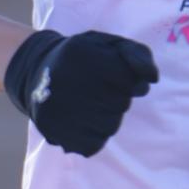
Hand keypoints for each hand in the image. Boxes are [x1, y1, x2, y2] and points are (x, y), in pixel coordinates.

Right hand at [4, 27, 156, 155]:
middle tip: (95, 87)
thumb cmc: (84, 58)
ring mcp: (59, 109)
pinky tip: (81, 119)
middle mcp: (68, 81)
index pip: (128, 81)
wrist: (36, 72)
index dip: (125, 79)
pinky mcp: (54, 131)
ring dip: (106, 116)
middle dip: (116, 97)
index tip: (109, 73)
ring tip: (87, 102)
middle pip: (121, 104)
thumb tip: (152, 78)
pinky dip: (94, 134)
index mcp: (83, 54)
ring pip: (110, 125)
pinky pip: (95, 143)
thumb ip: (137, 55)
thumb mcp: (109, 45)